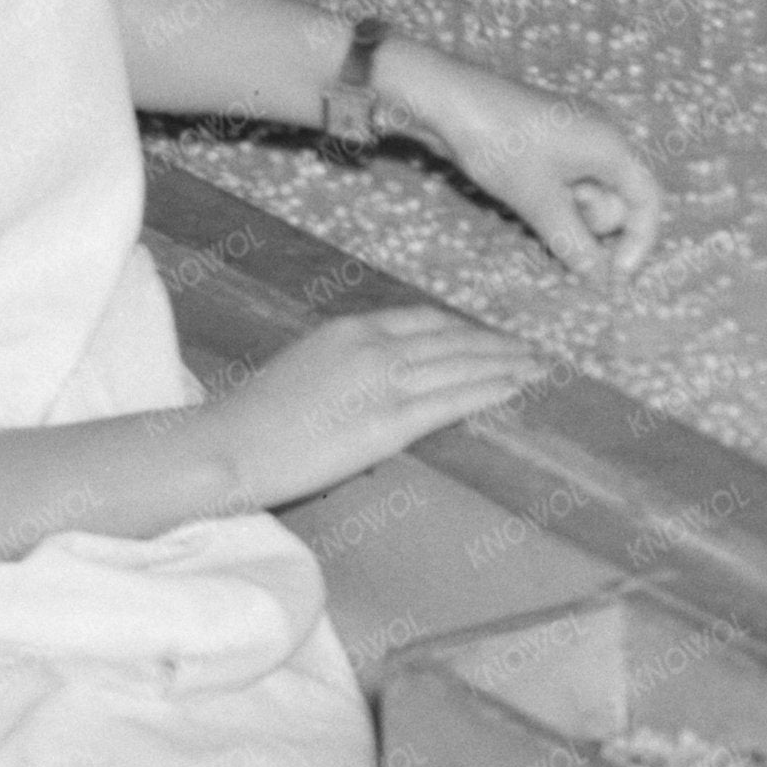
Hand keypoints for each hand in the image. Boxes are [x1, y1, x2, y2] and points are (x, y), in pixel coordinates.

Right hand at [214, 307, 555, 506]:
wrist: (228, 445)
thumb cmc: (254, 419)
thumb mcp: (305, 370)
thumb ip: (348, 368)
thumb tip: (376, 385)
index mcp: (351, 330)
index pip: (424, 321)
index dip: (463, 328)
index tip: (487, 336)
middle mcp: (374, 347)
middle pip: (453, 339)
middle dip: (496, 344)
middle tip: (531, 349)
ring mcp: (385, 382)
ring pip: (462, 366)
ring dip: (506, 365)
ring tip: (538, 369)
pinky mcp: (390, 422)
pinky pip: (454, 400)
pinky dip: (491, 391)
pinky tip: (515, 389)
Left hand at [384, 47, 664, 281]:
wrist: (448, 99)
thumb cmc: (501, 147)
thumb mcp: (540, 203)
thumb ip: (575, 243)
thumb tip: (600, 279)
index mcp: (612, 146)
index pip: (647, 201)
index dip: (637, 242)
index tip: (614, 277)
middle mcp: (603, 134)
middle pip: (619, 198)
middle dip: (592, 221)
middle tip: (551, 214)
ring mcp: (577, 131)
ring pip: (592, 190)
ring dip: (569, 210)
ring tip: (532, 201)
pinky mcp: (551, 134)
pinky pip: (570, 176)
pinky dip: (556, 196)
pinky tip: (526, 196)